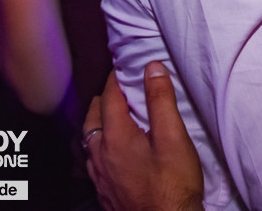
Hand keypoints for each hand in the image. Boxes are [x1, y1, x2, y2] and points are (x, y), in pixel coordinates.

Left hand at [84, 62, 203, 210]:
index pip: (110, 98)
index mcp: (116, 138)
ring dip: (96, 123)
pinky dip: (96, 146)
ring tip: (107, 116)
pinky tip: (107, 151)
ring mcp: (99, 177)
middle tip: (115, 90)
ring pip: (88, 141)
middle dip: (102, 100)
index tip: (123, 68)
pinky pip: (91, 161)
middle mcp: (100, 156)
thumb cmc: (173, 184)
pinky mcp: (103, 192)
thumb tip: (152, 68)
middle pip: (92, 119)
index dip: (116, 80)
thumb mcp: (173, 137)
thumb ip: (161, 100)